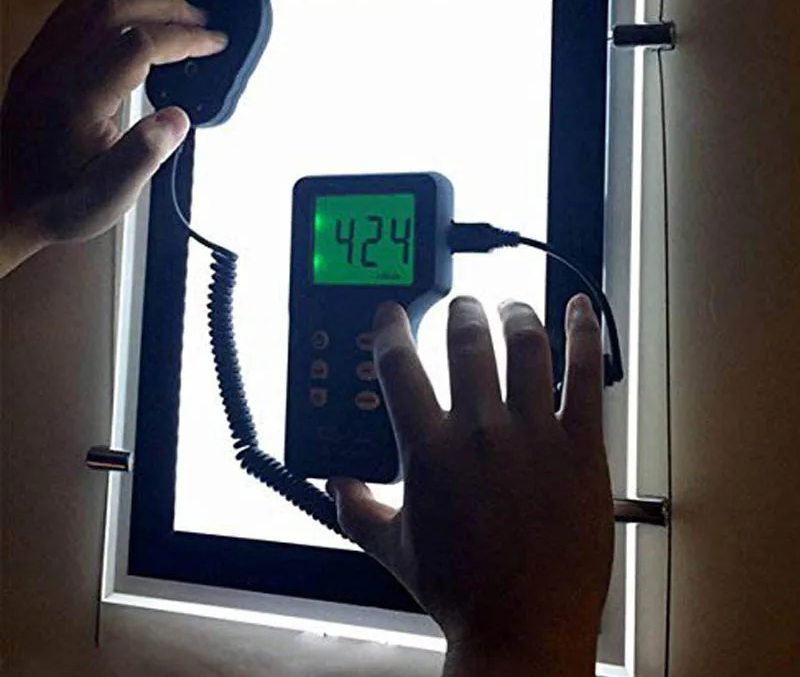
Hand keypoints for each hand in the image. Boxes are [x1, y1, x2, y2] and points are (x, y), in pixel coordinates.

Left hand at [0, 0, 227, 275]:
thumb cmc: (59, 201)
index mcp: (78, 100)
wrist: (6, 202)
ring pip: (91, 1)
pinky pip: (69, 7)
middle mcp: (56, 69)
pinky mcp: (38, 60)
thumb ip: (143, 156)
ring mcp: (43, 60)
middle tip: (201, 17)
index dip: (183, 38)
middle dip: (166, 6)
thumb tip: (178, 118)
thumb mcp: (108, 196)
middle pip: (114, 9)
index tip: (213, 43)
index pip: (138, 45)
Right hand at [329, 295, 613, 676]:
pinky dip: (582, 335)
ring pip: (524, 346)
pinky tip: (578, 309)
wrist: (524, 629)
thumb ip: (358, 509)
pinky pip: (585, 376)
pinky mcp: (580, 447)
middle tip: (462, 306)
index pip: (399, 367)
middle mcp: (480, 432)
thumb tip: (336, 485)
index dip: (391, 329)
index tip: (392, 315)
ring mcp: (534, 435)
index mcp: (430, 450)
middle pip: (467, 341)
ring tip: (510, 305)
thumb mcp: (395, 549)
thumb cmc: (462, 592)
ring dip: (514, 314)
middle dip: (460, 311)